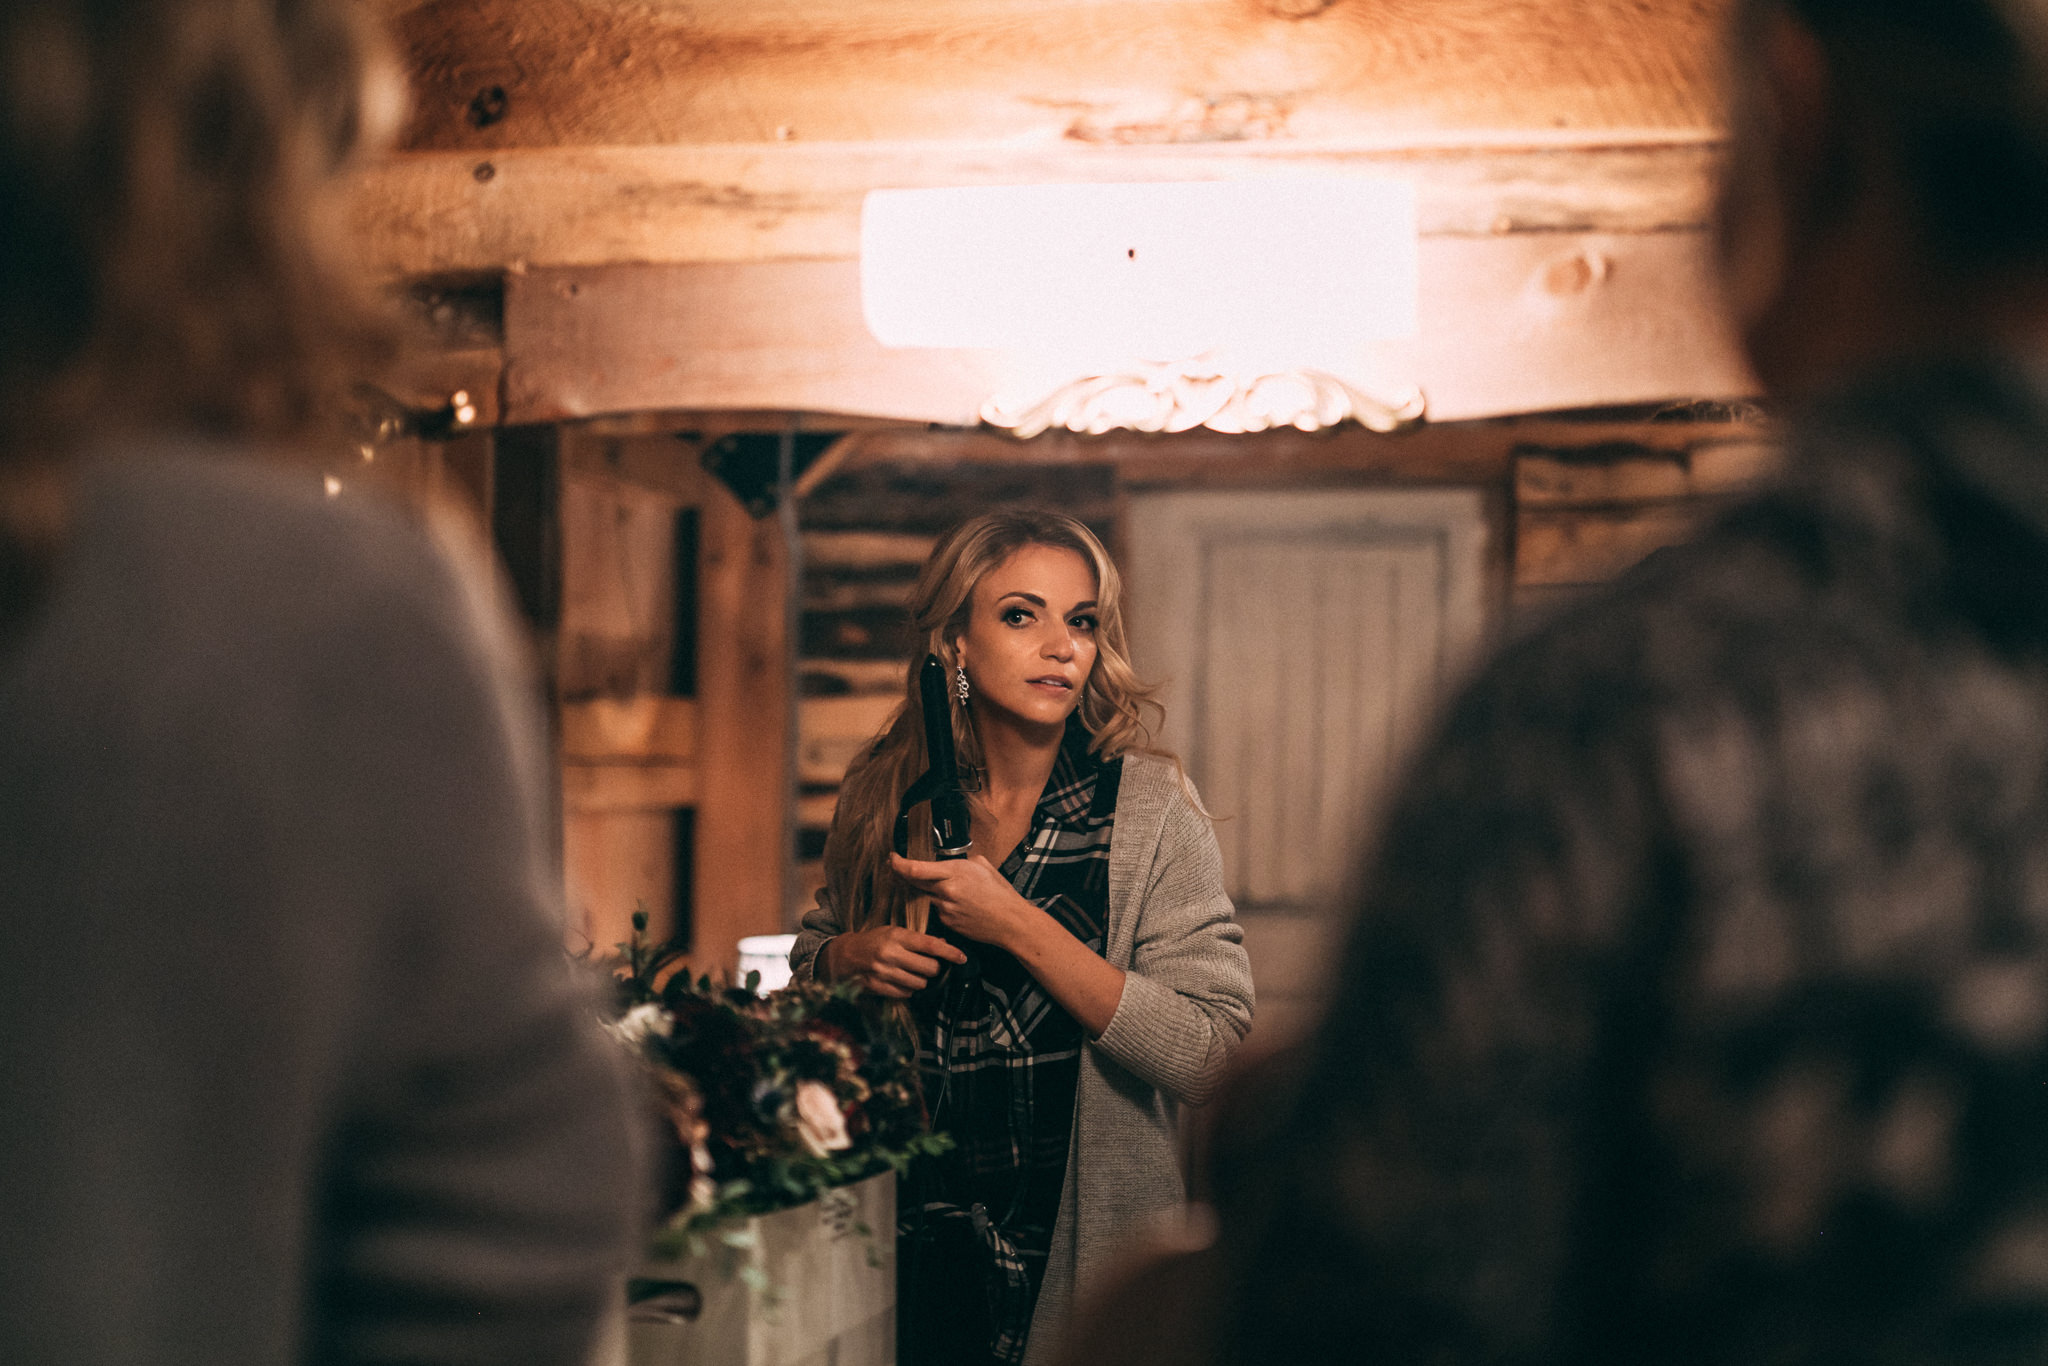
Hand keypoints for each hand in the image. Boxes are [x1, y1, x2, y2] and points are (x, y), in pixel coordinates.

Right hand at [823, 925, 966, 998]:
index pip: (930, 945)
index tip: (962, 957)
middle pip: (930, 968)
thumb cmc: (874, 940)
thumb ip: (918, 939)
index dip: (950, 952)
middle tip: (929, 965)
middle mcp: (890, 954)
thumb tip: (943, 944)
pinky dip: (909, 989)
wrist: (845, 956)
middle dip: (934, 968)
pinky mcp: (879, 987)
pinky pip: (907, 993)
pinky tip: (901, 980)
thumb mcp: (894, 932)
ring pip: (920, 983)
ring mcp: (884, 972)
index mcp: (896, 936)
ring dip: (922, 980)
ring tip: (912, 972)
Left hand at [889, 852, 1040, 950]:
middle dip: (902, 874)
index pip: (916, 869)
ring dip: (926, 890)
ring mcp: (945, 909)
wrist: (1010, 922)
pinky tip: (957, 904)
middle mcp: (946, 891)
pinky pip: (937, 910)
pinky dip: (940, 905)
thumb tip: (951, 861)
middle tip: (897, 868)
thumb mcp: (983, 866)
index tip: (892, 858)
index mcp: (955, 873)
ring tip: (944, 888)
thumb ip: (962, 862)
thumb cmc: (1000, 894)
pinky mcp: (947, 923)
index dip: (899, 864)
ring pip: (926, 896)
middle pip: (913, 882)